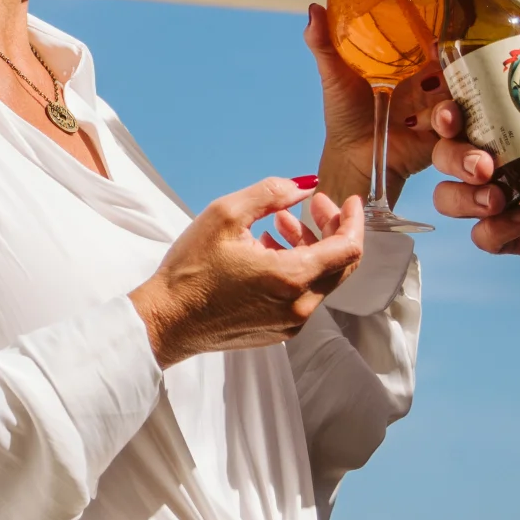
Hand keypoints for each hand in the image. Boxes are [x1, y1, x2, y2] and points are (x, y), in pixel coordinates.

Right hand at [131, 182, 365, 363]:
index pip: (349, 248)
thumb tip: (303, 188)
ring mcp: (291, 323)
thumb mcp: (225, 214)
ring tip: (278, 225)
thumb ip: (271, 193)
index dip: (353, 220)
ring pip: (321, 280)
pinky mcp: (279, 332)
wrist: (166, 321)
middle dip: (331, 230)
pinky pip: (303, 296)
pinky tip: (267, 252)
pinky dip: (297, 270)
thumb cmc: (191, 270)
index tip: (348, 201)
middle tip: (311, 207)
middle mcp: (300, 306)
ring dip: (310, 248)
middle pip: (341, 265)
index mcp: (292, 277)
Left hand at [305, 4, 441, 202]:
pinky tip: (438, 119)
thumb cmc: (345, 115)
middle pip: (455, 67)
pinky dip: (450, 122)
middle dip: (457, 61)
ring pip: (460, 94)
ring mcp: (439, 110)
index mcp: (411, 67)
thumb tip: (314, 8)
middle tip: (445, 57)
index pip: (436, 44)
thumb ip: (325, 43)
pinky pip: (458, 126)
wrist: (351, 156)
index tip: (440, 28)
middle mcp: (430, 86)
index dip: (442, 34)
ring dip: (453, 90)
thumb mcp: (335, 75)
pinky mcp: (442, 136)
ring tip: (437, 89)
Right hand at [428, 62, 519, 263]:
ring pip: (449, 198)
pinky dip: (495, 229)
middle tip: (483, 165)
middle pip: (445, 156)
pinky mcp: (517, 236)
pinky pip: (484, 236)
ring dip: (463, 197)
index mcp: (509, 129)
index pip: (460, 117)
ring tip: (496, 198)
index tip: (453, 115)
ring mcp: (503, 201)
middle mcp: (497, 163)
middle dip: (453, 157)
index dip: (444, 114)